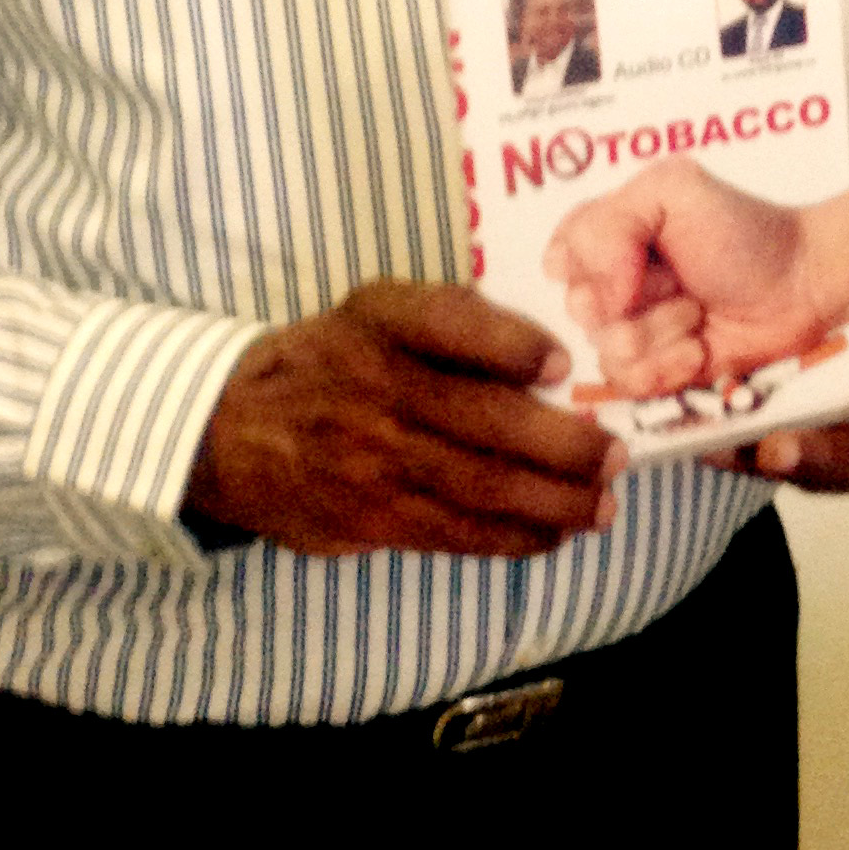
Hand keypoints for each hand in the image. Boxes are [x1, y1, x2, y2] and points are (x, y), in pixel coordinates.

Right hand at [184, 281, 616, 555]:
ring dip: (554, 503)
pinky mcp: (370, 519)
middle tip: (616, 456)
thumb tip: (546, 358)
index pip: (451, 324)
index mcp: (381, 324)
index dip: (512, 345)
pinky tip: (554, 535)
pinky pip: (455, 533)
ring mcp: (373, 462)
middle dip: (564, 445)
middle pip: (485, 420)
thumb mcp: (376, 311)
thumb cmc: (333, 360)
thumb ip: (454, 319)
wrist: (231, 432)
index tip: (562, 365)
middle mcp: (377, 390)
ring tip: (603, 508)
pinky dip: (512, 538)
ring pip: (480, 488)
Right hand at [542, 166, 848, 397]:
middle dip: (637, 298)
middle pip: (581, 310)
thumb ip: (608, 223)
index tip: (634, 256)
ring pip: (607, 350)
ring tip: (697, 313)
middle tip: (680, 281)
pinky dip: (670, 367)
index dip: (591, 264)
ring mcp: (634, 333)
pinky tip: (699, 349)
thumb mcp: (672, 191)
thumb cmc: (744, 232)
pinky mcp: (655, 375)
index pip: (560, 257)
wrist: (801, 285)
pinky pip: (631, 385)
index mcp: (608, 236)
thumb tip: (586, 289)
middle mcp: (613, 286)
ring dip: (661, 333)